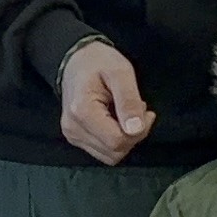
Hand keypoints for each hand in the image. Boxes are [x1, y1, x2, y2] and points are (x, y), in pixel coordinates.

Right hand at [58, 40, 154, 166]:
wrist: (76, 60)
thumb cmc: (98, 61)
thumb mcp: (121, 72)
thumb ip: (129, 100)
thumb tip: (136, 130)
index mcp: (82, 111)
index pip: (117, 141)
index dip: (139, 131)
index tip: (144, 110)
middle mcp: (73, 128)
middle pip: (115, 151)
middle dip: (133, 135)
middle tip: (136, 109)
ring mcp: (72, 135)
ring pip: (110, 156)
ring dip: (125, 139)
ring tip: (124, 113)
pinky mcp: (75, 138)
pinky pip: (103, 151)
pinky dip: (115, 140)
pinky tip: (115, 120)